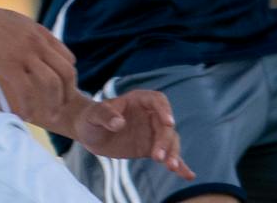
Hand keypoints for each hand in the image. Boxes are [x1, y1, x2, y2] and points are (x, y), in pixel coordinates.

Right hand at [0, 2, 75, 124]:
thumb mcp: (17, 23)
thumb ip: (31, 36)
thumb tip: (36, 50)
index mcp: (41, 33)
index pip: (68, 58)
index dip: (68, 78)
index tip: (62, 92)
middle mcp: (38, 42)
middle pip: (66, 72)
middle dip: (68, 94)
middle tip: (61, 108)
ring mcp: (25, 53)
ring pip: (51, 83)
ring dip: (53, 104)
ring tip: (49, 117)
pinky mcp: (9, 64)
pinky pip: (26, 90)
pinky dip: (29, 105)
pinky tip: (26, 115)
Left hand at [71, 90, 194, 180]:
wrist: (89, 132)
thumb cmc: (91, 118)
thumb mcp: (94, 115)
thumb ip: (105, 116)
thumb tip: (119, 123)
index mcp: (138, 100)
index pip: (157, 101)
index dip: (164, 110)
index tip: (168, 123)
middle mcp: (149, 115)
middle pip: (165, 125)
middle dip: (165, 141)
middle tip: (158, 157)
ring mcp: (152, 132)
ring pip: (169, 141)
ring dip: (173, 153)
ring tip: (171, 168)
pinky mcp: (151, 148)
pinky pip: (167, 155)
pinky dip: (178, 164)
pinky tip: (187, 175)